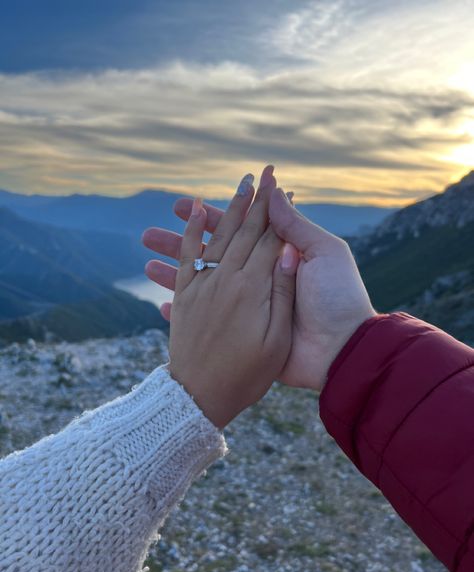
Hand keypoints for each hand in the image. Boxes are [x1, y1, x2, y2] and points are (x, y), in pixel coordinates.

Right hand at [143, 172, 374, 391]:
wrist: (340, 348)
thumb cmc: (337, 297)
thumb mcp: (324, 253)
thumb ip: (296, 227)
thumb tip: (275, 195)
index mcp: (277, 257)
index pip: (238, 230)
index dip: (211, 218)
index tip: (185, 202)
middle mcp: (257, 278)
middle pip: (212, 255)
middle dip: (180, 243)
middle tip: (149, 232)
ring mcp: (247, 307)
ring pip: (203, 285)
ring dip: (173, 274)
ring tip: (145, 262)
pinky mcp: (243, 332)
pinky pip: (207, 320)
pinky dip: (185, 313)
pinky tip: (161, 303)